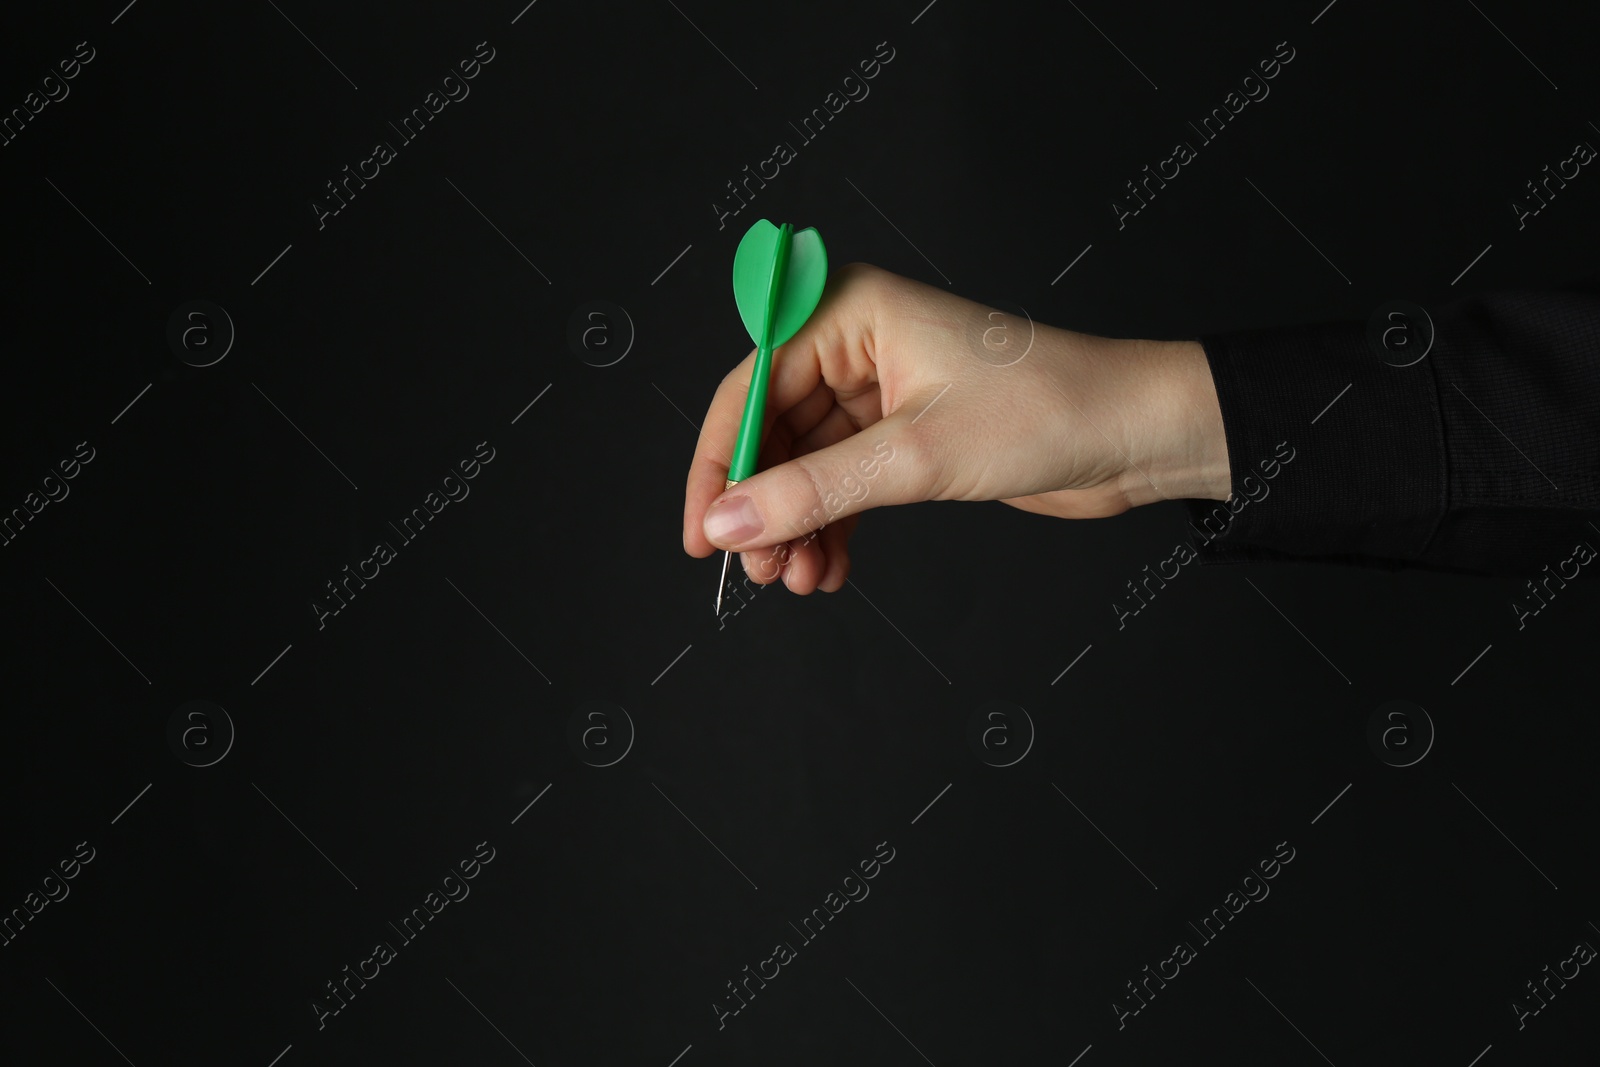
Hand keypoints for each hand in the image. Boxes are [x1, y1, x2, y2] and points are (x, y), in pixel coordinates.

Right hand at [682, 263, 1228, 593]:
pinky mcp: (908, 433)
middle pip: (772, 429)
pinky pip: (844, 482)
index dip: (717, 462)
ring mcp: (883, 389)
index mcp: (850, 310)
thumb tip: (728, 522)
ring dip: (797, 526)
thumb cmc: (1047, 409)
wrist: (1137, 433)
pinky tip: (831, 569)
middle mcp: (858, 341)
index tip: (702, 530)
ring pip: (806, 464)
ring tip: (798, 579)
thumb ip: (813, 490)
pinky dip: (834, 527)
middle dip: (763, 505)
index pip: (750, 385)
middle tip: (759, 569)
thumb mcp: (914, 455)